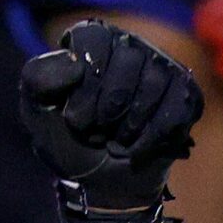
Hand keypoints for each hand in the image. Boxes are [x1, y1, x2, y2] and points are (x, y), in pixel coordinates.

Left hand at [20, 20, 201, 207]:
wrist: (102, 183)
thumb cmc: (68, 143)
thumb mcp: (38, 115)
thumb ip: (38, 81)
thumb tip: (75, 62)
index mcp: (91, 42)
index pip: (95, 39)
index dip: (86, 84)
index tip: (76, 117)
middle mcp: (129, 46)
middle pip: (130, 58)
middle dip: (110, 106)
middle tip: (97, 130)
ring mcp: (161, 68)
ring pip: (157, 81)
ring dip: (131, 124)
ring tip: (116, 140)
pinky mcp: (184, 95)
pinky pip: (179, 106)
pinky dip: (154, 137)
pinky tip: (137, 149)